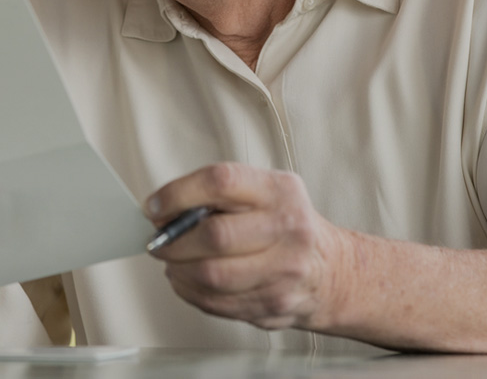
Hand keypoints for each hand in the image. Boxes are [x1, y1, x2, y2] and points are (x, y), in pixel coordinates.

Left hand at [145, 162, 350, 331]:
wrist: (331, 271)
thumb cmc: (285, 224)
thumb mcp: (264, 191)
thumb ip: (219, 194)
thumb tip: (163, 208)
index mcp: (279, 190)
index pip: (221, 182)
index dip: (178, 193)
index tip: (155, 206)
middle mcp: (287, 228)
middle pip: (214, 235)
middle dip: (174, 240)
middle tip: (159, 240)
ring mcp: (284, 270)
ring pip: (212, 275)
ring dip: (178, 270)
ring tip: (173, 262)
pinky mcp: (274, 304)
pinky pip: (216, 302)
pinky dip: (190, 292)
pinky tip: (188, 280)